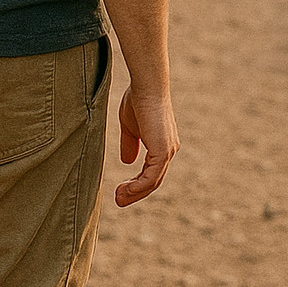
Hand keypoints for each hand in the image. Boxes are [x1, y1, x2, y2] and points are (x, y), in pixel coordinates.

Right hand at [116, 86, 177, 206]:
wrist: (146, 87)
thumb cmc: (138, 100)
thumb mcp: (131, 127)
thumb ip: (130, 144)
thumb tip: (127, 161)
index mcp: (162, 145)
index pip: (152, 172)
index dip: (137, 184)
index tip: (120, 190)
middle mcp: (169, 150)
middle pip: (153, 181)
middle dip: (135, 193)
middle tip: (119, 200)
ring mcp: (168, 151)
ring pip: (152, 182)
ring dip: (134, 193)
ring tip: (118, 198)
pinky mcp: (163, 151)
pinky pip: (151, 177)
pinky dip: (138, 187)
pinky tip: (125, 190)